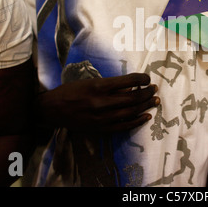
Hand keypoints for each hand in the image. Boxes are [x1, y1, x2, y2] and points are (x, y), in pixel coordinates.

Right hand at [38, 73, 159, 132]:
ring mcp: (102, 117)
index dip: (142, 79)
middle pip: (132, 97)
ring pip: (131, 112)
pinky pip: (123, 126)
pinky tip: (146, 116)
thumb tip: (132, 87)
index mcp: (99, 86)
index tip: (147, 79)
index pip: (128, 81)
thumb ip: (110, 85)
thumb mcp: (90, 82)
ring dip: (145, 106)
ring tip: (154, 101)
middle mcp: (102, 102)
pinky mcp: (101, 129)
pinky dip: (136, 121)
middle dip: (146, 93)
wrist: (53, 110)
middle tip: (154, 90)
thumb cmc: (71, 91)